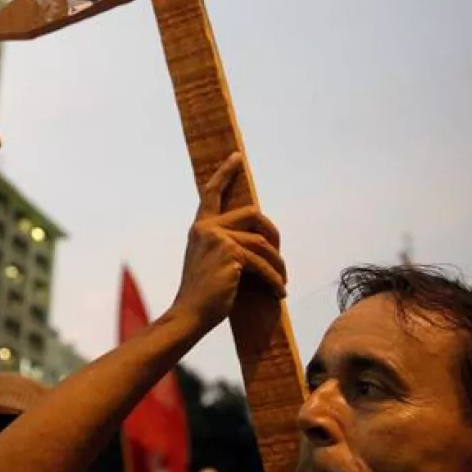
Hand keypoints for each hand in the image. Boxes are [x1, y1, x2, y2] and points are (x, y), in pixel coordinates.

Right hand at [169, 152, 285, 328]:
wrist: (190, 315)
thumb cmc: (203, 295)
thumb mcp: (211, 262)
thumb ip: (226, 244)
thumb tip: (259, 238)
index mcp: (200, 228)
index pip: (211, 193)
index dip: (225, 173)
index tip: (237, 157)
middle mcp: (207, 228)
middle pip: (253, 214)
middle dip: (273, 234)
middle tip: (279, 256)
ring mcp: (218, 238)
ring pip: (262, 243)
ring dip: (277, 265)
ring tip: (281, 283)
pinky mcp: (231, 253)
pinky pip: (263, 263)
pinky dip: (274, 280)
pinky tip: (278, 293)